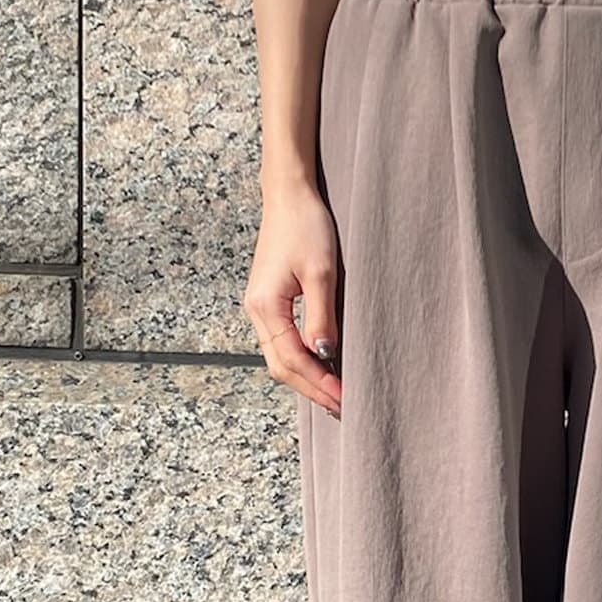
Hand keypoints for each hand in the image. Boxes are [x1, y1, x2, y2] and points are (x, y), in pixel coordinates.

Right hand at [243, 177, 343, 418]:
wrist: (290, 195)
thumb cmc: (307, 225)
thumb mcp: (321, 272)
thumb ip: (321, 316)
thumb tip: (325, 356)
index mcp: (266, 306)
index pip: (293, 359)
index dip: (319, 383)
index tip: (345, 398)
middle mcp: (257, 311)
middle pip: (281, 367)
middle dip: (312, 389)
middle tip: (343, 406)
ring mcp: (261, 308)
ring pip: (281, 358)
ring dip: (307, 379)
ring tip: (335, 395)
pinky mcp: (270, 302)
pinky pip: (283, 343)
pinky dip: (302, 361)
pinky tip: (323, 368)